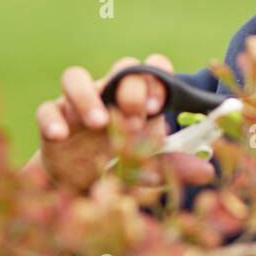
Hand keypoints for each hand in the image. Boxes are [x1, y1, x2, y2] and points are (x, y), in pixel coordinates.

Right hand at [35, 54, 177, 191]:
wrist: (79, 186)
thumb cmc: (121, 165)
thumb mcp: (149, 168)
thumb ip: (176, 167)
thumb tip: (208, 173)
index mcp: (139, 99)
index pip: (153, 69)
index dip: (158, 78)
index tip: (158, 106)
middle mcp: (110, 94)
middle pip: (121, 69)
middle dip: (131, 90)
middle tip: (135, 120)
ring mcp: (78, 104)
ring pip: (75, 77)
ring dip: (87, 96)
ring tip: (98, 123)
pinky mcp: (53, 120)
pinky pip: (47, 108)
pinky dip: (52, 119)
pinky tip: (60, 135)